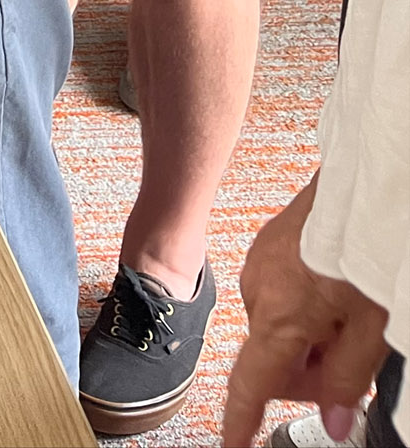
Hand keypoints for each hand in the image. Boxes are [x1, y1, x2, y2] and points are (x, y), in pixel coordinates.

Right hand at [222, 181, 388, 447]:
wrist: (360, 184)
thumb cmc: (365, 244)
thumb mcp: (371, 327)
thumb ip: (348, 380)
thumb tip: (334, 420)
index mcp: (278, 317)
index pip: (251, 384)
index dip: (242, 421)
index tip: (233, 444)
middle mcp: (257, 290)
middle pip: (272, 358)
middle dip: (307, 374)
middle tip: (352, 367)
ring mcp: (259, 264)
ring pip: (277, 326)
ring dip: (307, 338)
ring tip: (349, 320)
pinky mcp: (269, 245)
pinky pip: (278, 294)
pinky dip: (302, 308)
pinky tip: (334, 295)